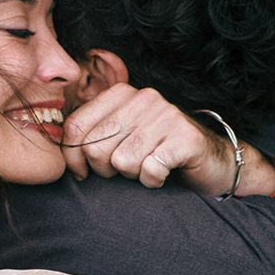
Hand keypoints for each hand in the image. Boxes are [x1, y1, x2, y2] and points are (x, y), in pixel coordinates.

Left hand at [62, 84, 274, 196]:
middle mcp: (144, 98)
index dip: (72, 158)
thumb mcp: (123, 136)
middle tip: (125, 171)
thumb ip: (94, 134)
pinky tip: (163, 174)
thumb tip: (61, 150)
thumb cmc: (158, 153)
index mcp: (122, 94)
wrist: (213, 162)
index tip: (84, 173)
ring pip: (122, 162)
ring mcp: (167, 116)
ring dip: (133, 175)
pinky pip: (149, 170)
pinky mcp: (185, 138)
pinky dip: (153, 181)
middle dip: (105, 170)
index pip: (76, 126)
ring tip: (148, 168)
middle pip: (95, 147)